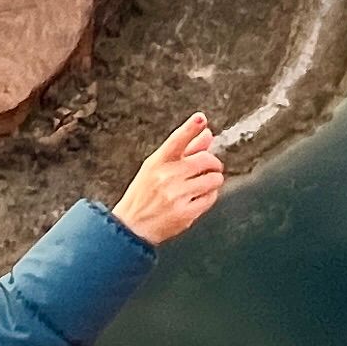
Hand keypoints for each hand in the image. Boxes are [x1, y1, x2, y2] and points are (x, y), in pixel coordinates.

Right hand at [113, 114, 225, 245]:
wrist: (132, 226)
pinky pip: (211, 198)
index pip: (177, 140)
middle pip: (205, 160)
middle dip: (213, 163)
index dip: (190, 127)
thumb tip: (206, 134)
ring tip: (204, 184)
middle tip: (211, 167)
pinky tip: (199, 197)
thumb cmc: (143, 195)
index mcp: (157, 162)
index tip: (200, 119)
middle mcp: (166, 177)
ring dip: (214, 180)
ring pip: (213, 179)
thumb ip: (184, 150)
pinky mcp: (186, 213)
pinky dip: (210, 195)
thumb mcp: (156, 168)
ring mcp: (176, 195)